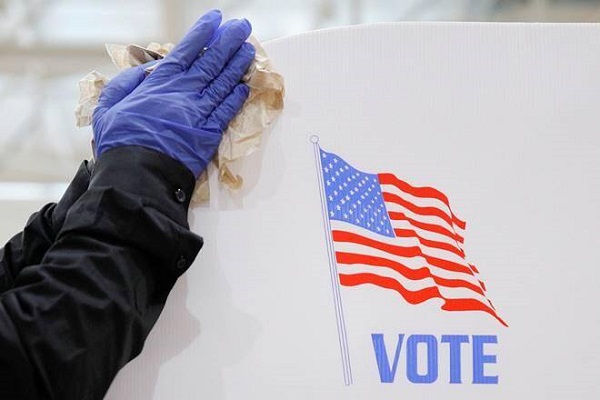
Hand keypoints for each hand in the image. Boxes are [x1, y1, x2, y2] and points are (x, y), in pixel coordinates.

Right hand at [92, 10, 254, 176]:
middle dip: (228, 42)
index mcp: (160, 84)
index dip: (203, 33)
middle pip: (212, 62)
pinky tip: (245, 85)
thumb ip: (125, 84)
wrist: (138, 176)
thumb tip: (143, 70)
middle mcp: (184, 93)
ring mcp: (199, 113)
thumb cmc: (120, 143)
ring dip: (238, 65)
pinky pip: (227, 111)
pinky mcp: (210, 134)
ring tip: (250, 49)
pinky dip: (237, 96)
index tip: (215, 19)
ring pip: (223, 83)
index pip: (187, 51)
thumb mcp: (108, 107)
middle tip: (242, 27)